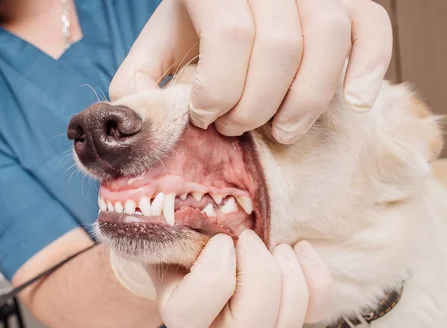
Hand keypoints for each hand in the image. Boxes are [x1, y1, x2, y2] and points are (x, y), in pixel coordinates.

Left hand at [110, 0, 392, 144]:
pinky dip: (370, 68)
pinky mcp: (351, 2)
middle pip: (280, 47)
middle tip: (235, 128)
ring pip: (328, 41)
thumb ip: (140, 78)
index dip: (219, 89)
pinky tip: (353, 102)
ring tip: (281, 132)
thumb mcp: (159, 46)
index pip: (231, 34)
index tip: (204, 116)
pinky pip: (373, 28)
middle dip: (255, 106)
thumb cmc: (197, 28)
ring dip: (305, 102)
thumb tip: (137, 120)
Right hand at [115, 232, 332, 327]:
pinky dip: (316, 279)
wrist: (208, 228)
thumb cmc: (187, 220)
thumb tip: (164, 183)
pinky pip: (315, 314)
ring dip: (289, 283)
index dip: (213, 276)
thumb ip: (168, 211)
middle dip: (260, 278)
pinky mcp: (288, 313)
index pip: (187, 318)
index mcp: (178, 304)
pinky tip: (298, 249)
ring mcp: (254, 324)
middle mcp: (215, 325)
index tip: (220, 240)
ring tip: (278, 247)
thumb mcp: (169, 215)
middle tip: (252, 239)